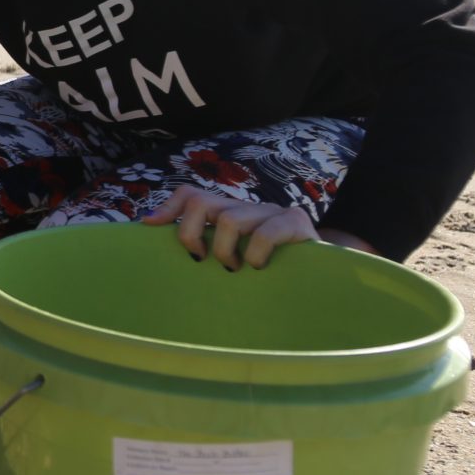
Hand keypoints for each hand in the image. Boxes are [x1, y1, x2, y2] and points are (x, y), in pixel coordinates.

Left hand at [142, 186, 324, 270]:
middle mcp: (248, 207)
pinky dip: (255, 254)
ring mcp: (273, 212)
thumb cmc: (269, 276)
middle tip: (200, 260)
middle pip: (201, 201)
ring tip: (235, 270)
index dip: (168, 208)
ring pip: (229, 219)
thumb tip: (162, 249)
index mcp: (229, 214)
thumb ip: (205, 254)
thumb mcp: (233, 264)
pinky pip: (265, 232)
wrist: (324, 280)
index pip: (191, 194)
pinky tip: (259, 269)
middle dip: (189, 234)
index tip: (150, 228)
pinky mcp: (297, 223)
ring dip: (224, 251)